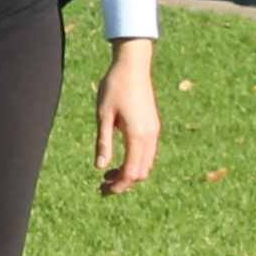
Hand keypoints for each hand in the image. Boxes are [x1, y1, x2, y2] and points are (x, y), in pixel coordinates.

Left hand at [95, 38, 158, 195]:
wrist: (133, 65)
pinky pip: (147, 152)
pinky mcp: (153, 125)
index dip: (119, 185)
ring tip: (107, 174)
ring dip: (129, 172)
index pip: (132, 172)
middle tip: (102, 186)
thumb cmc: (115, 87)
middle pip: (142, 172)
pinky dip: (134, 161)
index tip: (103, 190)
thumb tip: (101, 167)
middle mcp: (151, 135)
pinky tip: (118, 159)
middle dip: (124, 182)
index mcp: (139, 135)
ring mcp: (154, 130)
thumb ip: (104, 142)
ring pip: (146, 163)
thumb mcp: (103, 116)